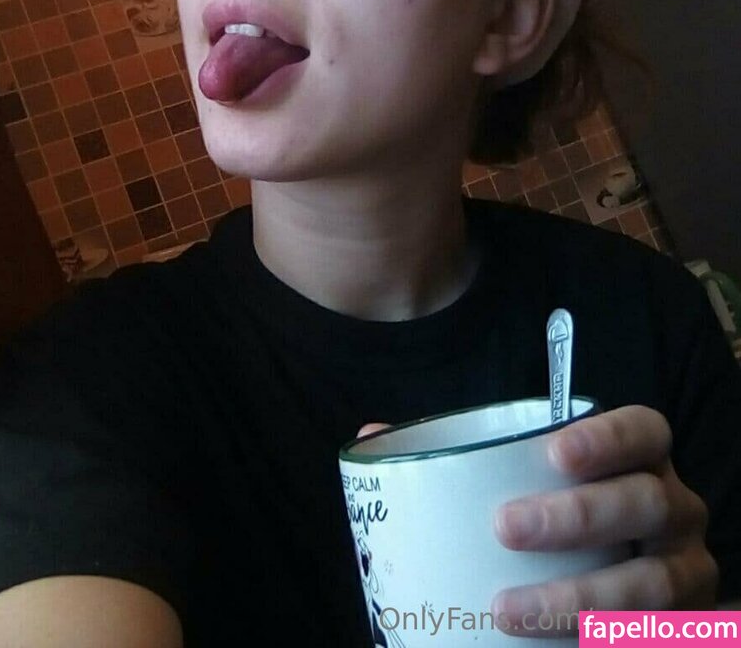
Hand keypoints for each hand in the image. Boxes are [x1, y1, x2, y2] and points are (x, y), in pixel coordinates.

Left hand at [358, 407, 717, 636]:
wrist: (604, 600)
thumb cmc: (551, 521)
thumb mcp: (516, 484)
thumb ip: (456, 459)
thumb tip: (372, 436)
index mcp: (638, 461)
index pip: (645, 430)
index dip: (608, 436)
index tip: (553, 451)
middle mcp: (673, 511)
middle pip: (647, 503)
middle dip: (578, 516)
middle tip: (504, 527)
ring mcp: (683, 574)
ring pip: (652, 585)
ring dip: (578, 597)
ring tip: (504, 610)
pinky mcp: (680, 630)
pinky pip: (653, 638)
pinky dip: (602, 640)